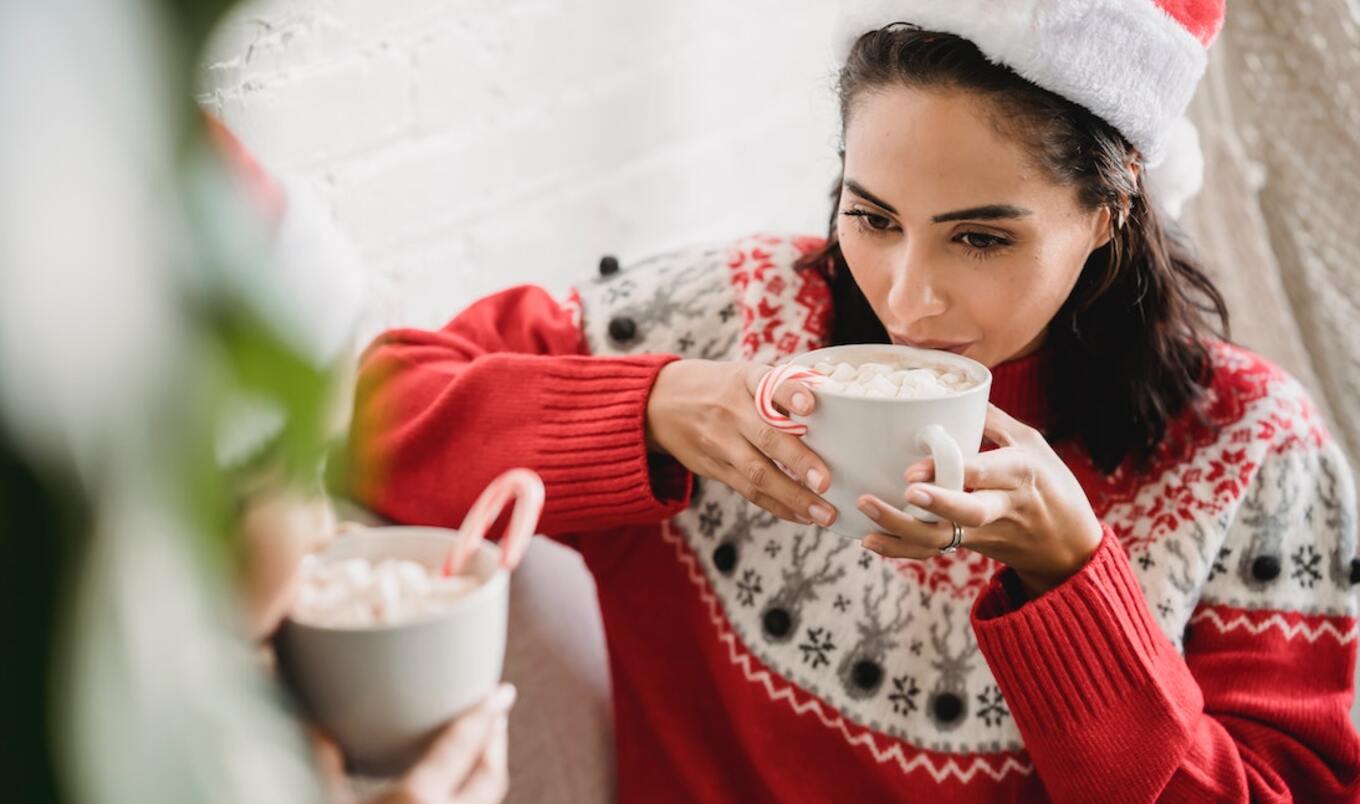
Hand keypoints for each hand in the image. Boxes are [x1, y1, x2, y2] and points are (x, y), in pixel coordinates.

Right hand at [314, 684, 515, 803]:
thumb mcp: (317, 799)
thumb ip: (322, 763)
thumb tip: (321, 729)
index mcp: (416, 800)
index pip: (463, 747)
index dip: (483, 715)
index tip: (502, 692)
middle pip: (490, 777)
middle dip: (496, 742)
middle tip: (496, 713)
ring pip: (485, 802)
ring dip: (485, 771)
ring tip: (481, 747)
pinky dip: (470, 796)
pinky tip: (455, 788)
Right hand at [646, 359, 836, 526]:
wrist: (659, 402)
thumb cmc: (719, 387)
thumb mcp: (743, 374)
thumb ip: (781, 387)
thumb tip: (832, 400)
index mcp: (744, 380)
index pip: (767, 383)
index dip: (790, 392)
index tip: (810, 405)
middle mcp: (730, 411)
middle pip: (766, 437)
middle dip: (798, 461)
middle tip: (826, 482)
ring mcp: (719, 442)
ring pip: (758, 473)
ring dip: (793, 496)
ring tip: (823, 514)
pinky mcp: (713, 467)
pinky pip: (747, 490)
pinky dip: (776, 505)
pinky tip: (801, 516)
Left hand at [856, 404, 1102, 596]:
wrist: (1069, 546)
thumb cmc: (1051, 484)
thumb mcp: (1033, 444)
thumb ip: (995, 421)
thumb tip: (959, 392)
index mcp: (1020, 472)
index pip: (984, 473)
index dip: (949, 472)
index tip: (914, 470)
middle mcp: (1004, 505)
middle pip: (969, 512)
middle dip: (934, 504)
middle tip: (901, 492)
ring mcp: (987, 531)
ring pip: (944, 538)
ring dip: (901, 530)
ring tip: (866, 510)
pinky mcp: (972, 547)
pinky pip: (934, 551)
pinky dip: (901, 549)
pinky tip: (870, 540)